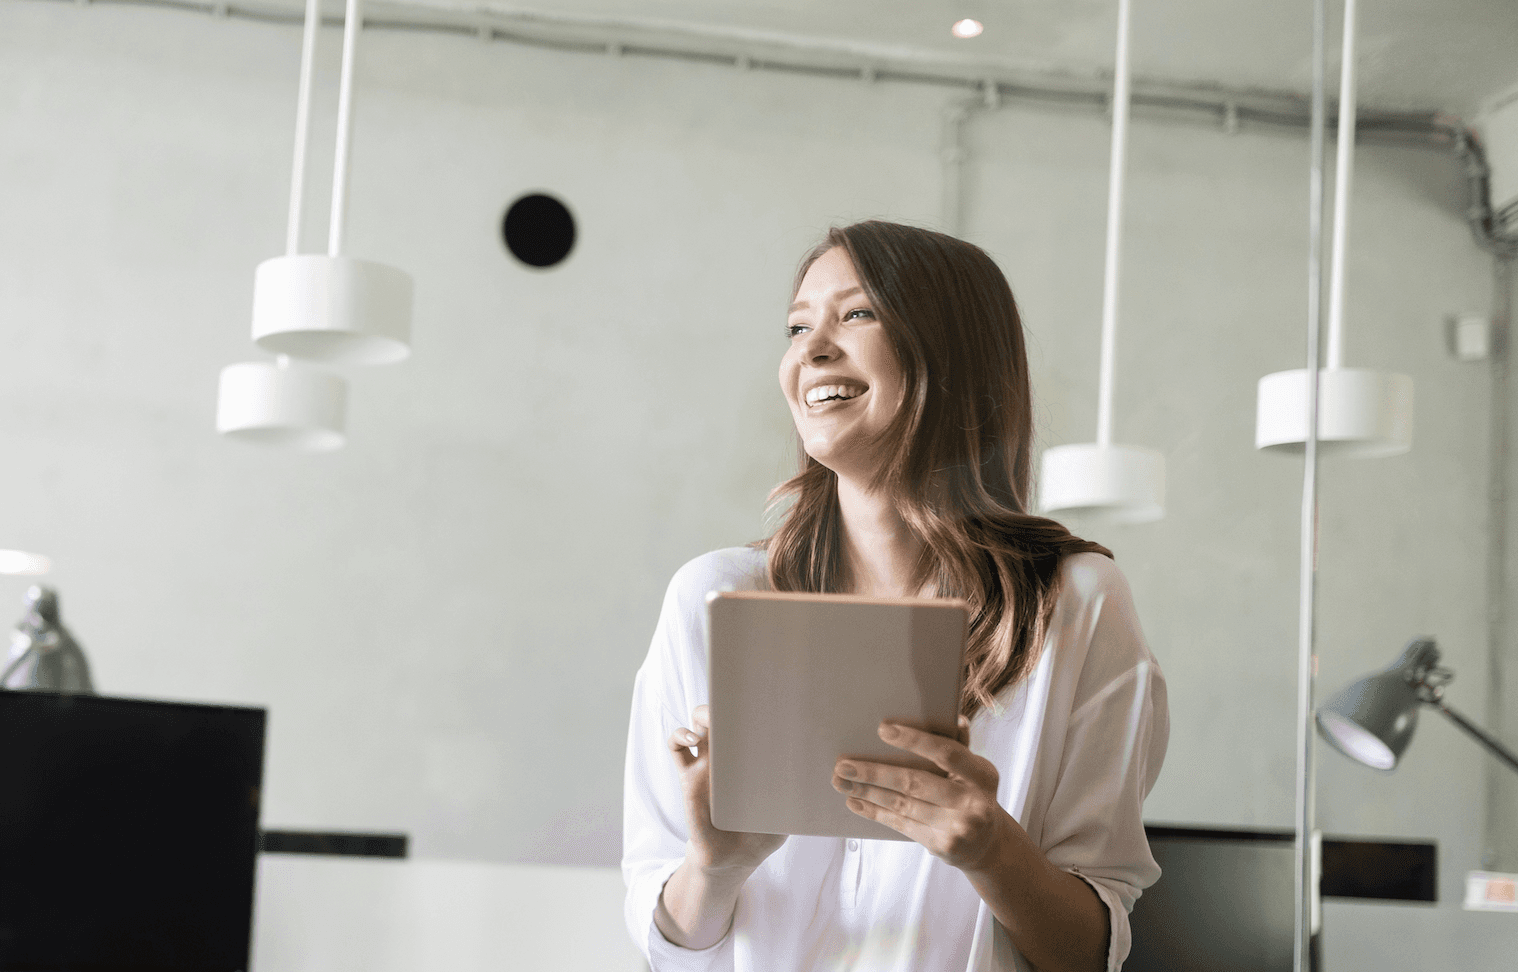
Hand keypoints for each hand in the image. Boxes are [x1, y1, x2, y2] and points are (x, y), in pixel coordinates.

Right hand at [669, 704, 785, 873]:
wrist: (732, 859)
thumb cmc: (761, 834)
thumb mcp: (784, 815)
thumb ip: (795, 799)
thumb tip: (811, 781)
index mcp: (752, 759)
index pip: (751, 723)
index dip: (756, 707)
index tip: (766, 699)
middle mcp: (729, 756)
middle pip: (723, 714)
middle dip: (728, 703)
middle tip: (736, 705)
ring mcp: (707, 764)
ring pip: (697, 723)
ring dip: (703, 714)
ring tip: (711, 722)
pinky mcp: (688, 777)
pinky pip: (676, 747)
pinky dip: (679, 735)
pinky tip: (692, 740)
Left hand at [833, 716, 1009, 872]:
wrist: (988, 846)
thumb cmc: (974, 797)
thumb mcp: (975, 772)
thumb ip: (960, 746)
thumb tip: (954, 717)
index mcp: (982, 775)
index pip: (946, 753)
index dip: (914, 740)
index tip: (882, 729)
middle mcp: (973, 802)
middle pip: (915, 782)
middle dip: (875, 772)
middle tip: (844, 764)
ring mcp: (958, 827)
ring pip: (902, 804)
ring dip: (868, 791)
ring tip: (842, 782)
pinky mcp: (942, 845)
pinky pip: (901, 824)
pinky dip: (875, 812)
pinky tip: (856, 802)